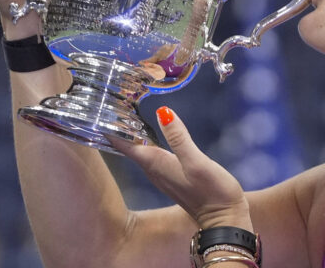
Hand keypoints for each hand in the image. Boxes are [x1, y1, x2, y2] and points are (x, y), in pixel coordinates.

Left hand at [112, 107, 252, 230]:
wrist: (224, 220)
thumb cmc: (212, 191)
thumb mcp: (196, 162)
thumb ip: (179, 138)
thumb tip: (162, 111)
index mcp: (155, 163)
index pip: (124, 143)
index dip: (111, 127)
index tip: (100, 108)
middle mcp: (153, 170)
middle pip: (128, 146)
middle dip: (119, 127)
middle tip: (111, 104)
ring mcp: (162, 174)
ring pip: (139, 150)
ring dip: (132, 134)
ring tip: (125, 114)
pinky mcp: (172, 176)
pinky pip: (151, 155)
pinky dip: (146, 142)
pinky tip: (149, 134)